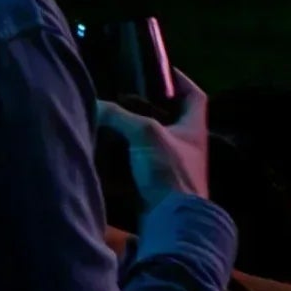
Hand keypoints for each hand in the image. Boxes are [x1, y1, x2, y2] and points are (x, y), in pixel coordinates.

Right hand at [98, 71, 214, 207]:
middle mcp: (188, 144)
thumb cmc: (168, 171)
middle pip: (172, 115)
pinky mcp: (158, 182)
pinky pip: (144, 158)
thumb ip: (120, 116)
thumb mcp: (145, 134)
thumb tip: (95, 104)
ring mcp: (174, 164)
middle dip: (152, 104)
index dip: (180, 79)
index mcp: (194, 127)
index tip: (160, 70)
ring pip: (155, 138)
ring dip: (137, 128)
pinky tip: (111, 146)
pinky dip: (129, 151)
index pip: (195, 95)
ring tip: (115, 116)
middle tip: (127, 93)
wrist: (171, 221)